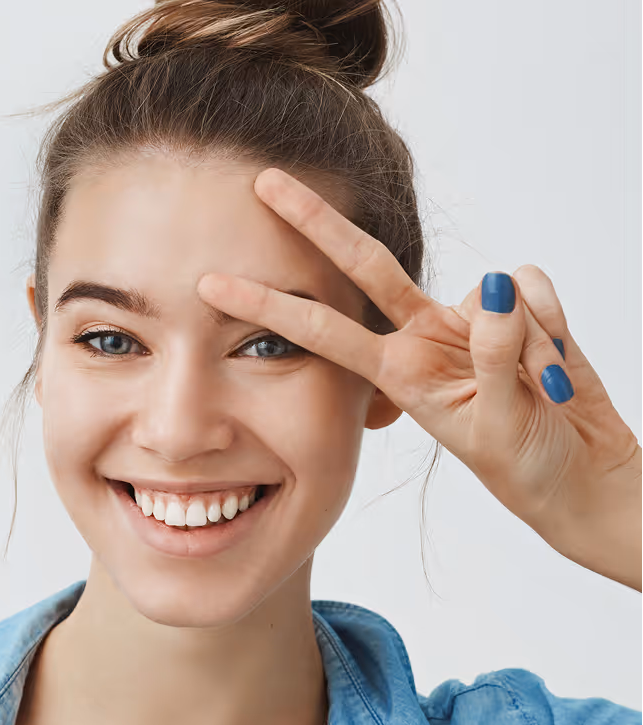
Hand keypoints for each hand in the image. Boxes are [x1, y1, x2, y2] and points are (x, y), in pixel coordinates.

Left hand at [197, 167, 641, 591]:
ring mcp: (471, 321)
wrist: (581, 476)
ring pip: (489, 286)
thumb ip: (495, 356)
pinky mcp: (520, 309)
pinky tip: (557, 366)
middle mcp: (425, 338)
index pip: (325, 331)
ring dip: (524, 338)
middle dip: (316, 222)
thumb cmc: (530, 469)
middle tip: (263, 179)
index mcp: (402, 374)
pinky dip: (553, 323)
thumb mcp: (502, 427)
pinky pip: (533, 286)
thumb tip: (494, 288)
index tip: (212, 286)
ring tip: (541, 390)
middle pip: (366, 266)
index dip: (271, 307)